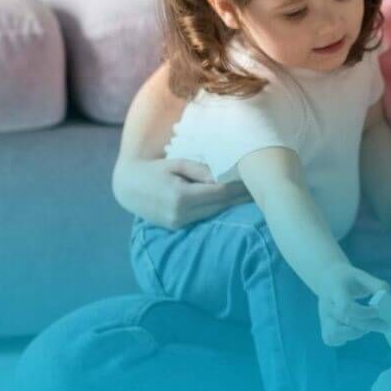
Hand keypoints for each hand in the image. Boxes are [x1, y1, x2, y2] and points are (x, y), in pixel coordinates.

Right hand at [113, 157, 247, 228]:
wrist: (128, 187)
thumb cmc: (155, 169)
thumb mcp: (176, 163)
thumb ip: (200, 169)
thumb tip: (225, 175)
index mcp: (181, 196)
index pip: (220, 192)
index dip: (240, 187)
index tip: (255, 179)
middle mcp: (180, 213)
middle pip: (221, 206)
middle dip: (242, 197)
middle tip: (263, 188)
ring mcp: (178, 223)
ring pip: (215, 214)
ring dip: (234, 206)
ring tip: (253, 196)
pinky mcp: (177, 227)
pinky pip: (205, 218)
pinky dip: (219, 210)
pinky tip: (234, 204)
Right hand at [316, 264, 390, 347]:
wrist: (325, 278)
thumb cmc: (347, 278)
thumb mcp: (362, 275)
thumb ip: (377, 286)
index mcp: (336, 290)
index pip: (346, 307)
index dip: (364, 313)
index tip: (378, 310)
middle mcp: (327, 306)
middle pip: (345, 322)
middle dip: (368, 325)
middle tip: (385, 325)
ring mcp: (324, 317)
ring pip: (334, 334)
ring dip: (355, 334)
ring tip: (367, 328)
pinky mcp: (324, 325)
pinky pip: (331, 339)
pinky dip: (345, 339)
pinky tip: (356, 331)